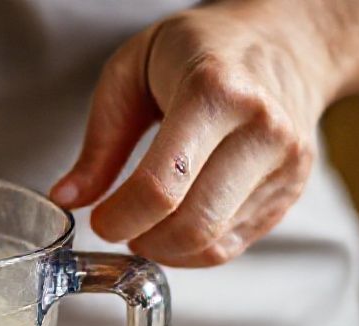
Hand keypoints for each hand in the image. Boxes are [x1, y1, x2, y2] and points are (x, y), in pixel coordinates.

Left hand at [50, 0, 358, 266]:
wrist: (283, 40)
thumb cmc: (198, 51)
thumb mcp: (131, 72)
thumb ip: (99, 142)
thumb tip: (67, 199)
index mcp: (216, 92)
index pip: (162, 186)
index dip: (120, 217)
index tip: (99, 218)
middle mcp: (262, 129)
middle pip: (191, 224)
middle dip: (140, 239)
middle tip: (118, 227)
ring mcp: (284, 164)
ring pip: (212, 243)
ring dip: (163, 250)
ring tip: (143, 227)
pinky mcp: (292, 191)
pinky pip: (232, 247)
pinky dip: (191, 252)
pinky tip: (171, 229)